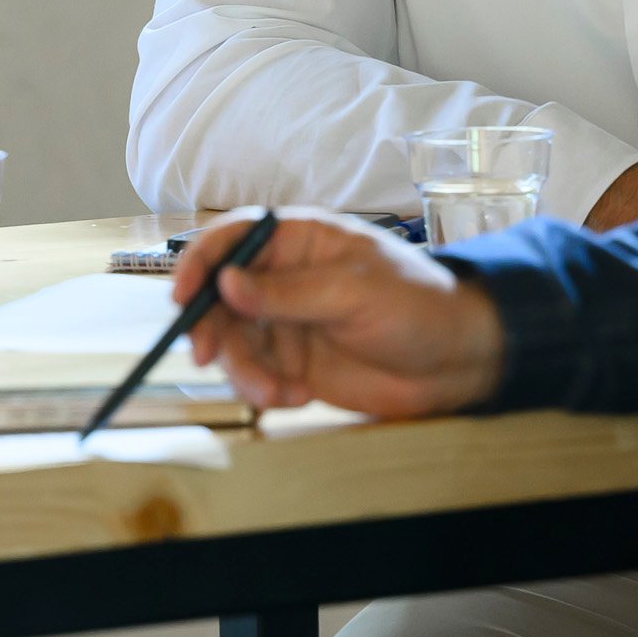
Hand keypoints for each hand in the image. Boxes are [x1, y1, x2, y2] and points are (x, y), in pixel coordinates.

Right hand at [175, 210, 506, 417]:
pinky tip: (298, 398)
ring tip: (278, 392)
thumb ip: (288, 292)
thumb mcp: (354, 292)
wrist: (455, 360)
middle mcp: (283, 278)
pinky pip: (255, 376)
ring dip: (242, 371)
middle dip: (210, 328)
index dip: (199, 263)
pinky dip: (264, 391)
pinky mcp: (292, 363)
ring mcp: (285, 322)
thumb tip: (228, 284)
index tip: (182, 296)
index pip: (231, 239)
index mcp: (299, 240)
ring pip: (231, 343)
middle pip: (218, 296)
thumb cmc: (417, 305)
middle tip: (210, 356)